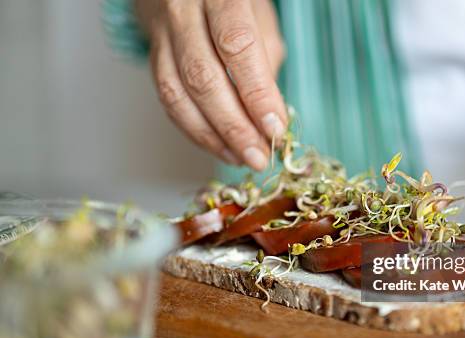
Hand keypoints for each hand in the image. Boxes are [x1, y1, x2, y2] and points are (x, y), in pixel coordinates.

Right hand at [135, 0, 286, 170]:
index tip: (274, 128)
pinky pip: (169, 101)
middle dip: (234, 126)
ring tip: (241, 158)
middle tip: (258, 156)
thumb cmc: (232, 0)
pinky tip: (220, 146)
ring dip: (213, 136)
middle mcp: (182, 11)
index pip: (236, 46)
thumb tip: (268, 117)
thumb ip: (264, 61)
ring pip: (179, 94)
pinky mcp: (152, 57)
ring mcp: (162, 34)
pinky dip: (196, 131)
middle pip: (203, 77)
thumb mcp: (260, 16)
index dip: (256, 92)